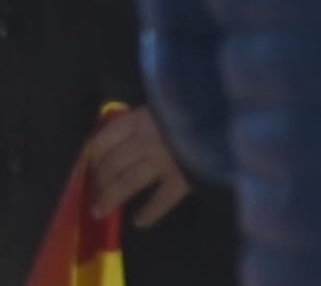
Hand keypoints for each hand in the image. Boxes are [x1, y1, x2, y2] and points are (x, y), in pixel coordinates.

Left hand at [80, 106, 190, 227]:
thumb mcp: (167, 100)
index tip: (89, 167)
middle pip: (113, 165)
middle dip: (99, 183)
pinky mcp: (183, 177)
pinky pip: (162, 198)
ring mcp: (165, 160)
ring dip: (112, 198)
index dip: (93, 157)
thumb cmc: (196, 101)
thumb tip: (125, 137)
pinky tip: (140, 221)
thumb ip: (147, 117)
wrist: (229, 106)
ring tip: (101, 212)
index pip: (104, 141)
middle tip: (93, 195)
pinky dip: (150, 212)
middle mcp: (147, 139)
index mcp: (140, 118)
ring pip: (129, 182)